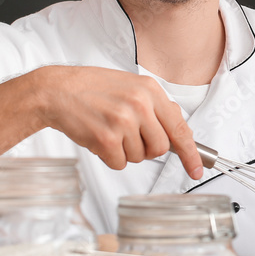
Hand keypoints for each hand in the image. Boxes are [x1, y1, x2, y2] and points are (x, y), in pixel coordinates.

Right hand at [34, 65, 203, 179]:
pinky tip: (98, 137)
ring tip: (108, 129)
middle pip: (160, 148)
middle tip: (127, 135)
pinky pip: (119, 163)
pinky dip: (109, 157)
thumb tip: (177, 130)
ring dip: (124, 151)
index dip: (190, 153)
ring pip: (138, 157)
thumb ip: (155, 106)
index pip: (179, 127)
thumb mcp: (130, 86)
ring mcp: (123, 122)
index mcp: (150, 90)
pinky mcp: (106, 139)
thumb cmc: (92, 89)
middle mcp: (140, 104)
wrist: (57, 90)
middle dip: (146, 149)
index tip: (197, 169)